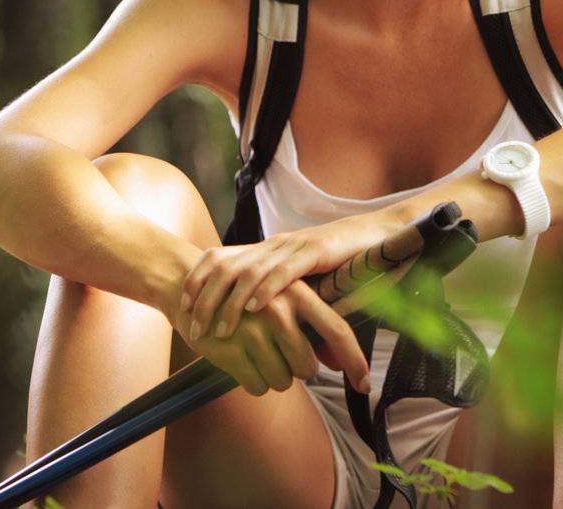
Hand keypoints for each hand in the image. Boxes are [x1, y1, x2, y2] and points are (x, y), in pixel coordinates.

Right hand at [164, 280, 371, 395]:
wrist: (190, 288)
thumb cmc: (246, 300)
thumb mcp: (282, 303)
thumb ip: (312, 329)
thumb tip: (339, 364)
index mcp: (299, 293)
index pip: (337, 330)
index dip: (354, 361)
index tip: (366, 385)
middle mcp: (279, 308)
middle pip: (307, 366)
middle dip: (299, 371)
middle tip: (283, 358)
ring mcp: (253, 330)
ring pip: (282, 380)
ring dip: (275, 377)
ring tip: (260, 357)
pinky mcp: (229, 350)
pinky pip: (257, 386)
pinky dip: (254, 382)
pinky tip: (243, 363)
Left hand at [178, 212, 408, 345]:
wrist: (380, 232)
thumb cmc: (342, 259)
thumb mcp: (303, 276)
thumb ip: (283, 294)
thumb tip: (260, 326)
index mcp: (268, 249)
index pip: (219, 258)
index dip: (197, 281)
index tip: (182, 308)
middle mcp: (275, 244)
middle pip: (225, 265)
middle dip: (204, 298)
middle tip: (193, 328)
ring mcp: (294, 246)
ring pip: (250, 271)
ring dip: (230, 302)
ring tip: (219, 330)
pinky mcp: (317, 251)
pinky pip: (285, 270)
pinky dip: (267, 289)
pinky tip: (255, 309)